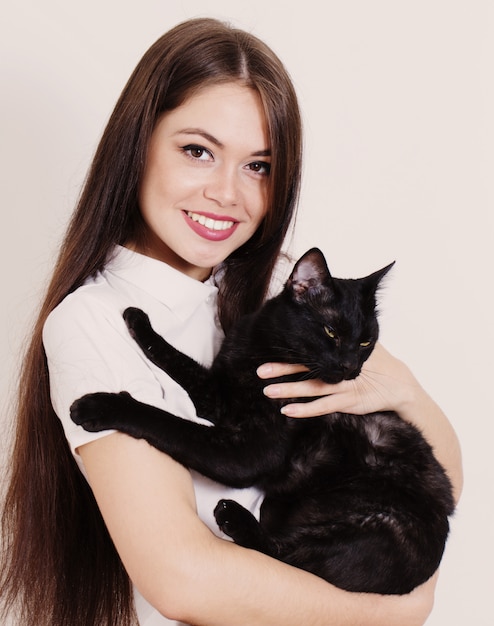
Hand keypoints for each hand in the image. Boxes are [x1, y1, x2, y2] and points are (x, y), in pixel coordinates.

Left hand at [257, 343, 420, 417]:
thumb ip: (343, 336)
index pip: (312, 348)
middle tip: (260, 370)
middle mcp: (340, 367)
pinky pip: (323, 407)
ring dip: (288, 390)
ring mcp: (344, 386)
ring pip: (311, 388)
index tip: (272, 348)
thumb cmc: (377, 362)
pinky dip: (304, 410)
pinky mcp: (348, 402)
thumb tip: (326, 318)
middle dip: (282, 369)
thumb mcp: (361, 342)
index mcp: (341, 350)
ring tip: (267, 391)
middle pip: (307, 366)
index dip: (293, 348)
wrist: (400, 385)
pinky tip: (286, 411)